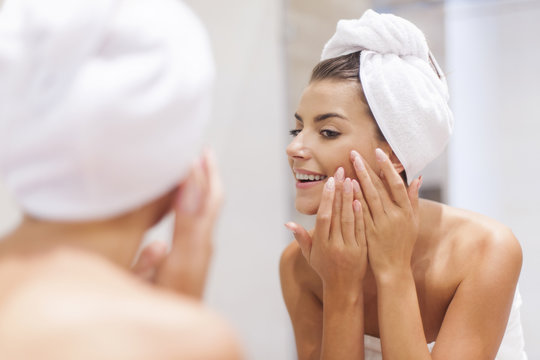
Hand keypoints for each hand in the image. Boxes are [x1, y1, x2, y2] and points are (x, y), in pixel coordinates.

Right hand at [133, 148, 223, 298]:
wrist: (182, 324)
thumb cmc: (166, 305)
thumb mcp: (156, 281)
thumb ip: (152, 262)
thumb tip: (160, 236)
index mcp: (194, 245)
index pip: (203, 203)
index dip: (200, 177)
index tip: (194, 155)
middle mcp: (202, 243)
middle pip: (211, 201)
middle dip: (209, 174)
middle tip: (203, 151)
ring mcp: (201, 247)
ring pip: (208, 206)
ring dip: (205, 183)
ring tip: (196, 165)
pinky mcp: (197, 251)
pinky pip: (201, 215)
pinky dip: (197, 198)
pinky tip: (186, 194)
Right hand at [286, 168, 367, 290]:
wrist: (343, 289)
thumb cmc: (324, 269)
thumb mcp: (309, 255)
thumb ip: (301, 238)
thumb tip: (287, 223)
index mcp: (321, 244)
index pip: (324, 217)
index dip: (327, 199)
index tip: (330, 181)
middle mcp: (335, 244)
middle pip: (338, 214)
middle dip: (340, 191)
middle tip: (343, 172)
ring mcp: (350, 248)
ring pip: (350, 219)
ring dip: (351, 199)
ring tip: (353, 180)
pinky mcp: (362, 251)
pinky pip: (362, 230)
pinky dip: (361, 215)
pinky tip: (362, 200)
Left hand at [350, 148, 421, 279]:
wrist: (394, 268)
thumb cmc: (403, 243)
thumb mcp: (413, 221)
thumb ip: (413, 199)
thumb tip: (417, 177)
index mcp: (406, 211)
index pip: (396, 184)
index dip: (386, 167)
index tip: (377, 152)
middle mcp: (394, 216)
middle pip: (379, 187)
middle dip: (366, 168)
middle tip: (354, 153)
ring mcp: (381, 225)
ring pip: (368, 197)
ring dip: (358, 179)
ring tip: (350, 164)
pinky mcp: (369, 232)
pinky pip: (360, 212)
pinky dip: (354, 198)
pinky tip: (347, 186)